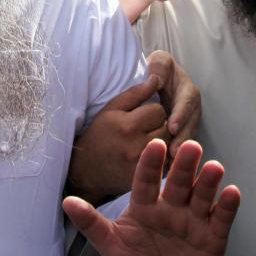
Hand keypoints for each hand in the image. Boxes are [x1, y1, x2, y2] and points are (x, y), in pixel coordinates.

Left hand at [64, 139, 240, 255]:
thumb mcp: (110, 243)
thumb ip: (90, 223)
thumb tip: (67, 202)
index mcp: (145, 205)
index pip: (145, 180)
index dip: (150, 163)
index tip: (154, 144)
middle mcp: (171, 208)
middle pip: (177, 183)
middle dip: (184, 165)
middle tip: (190, 144)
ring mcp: (192, 221)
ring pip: (201, 196)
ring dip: (208, 182)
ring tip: (214, 166)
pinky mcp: (212, 237)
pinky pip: (221, 220)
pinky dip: (227, 207)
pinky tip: (231, 192)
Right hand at [69, 74, 169, 203]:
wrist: (86, 170)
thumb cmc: (99, 135)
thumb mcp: (110, 110)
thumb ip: (135, 93)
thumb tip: (155, 78)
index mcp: (127, 125)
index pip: (159, 111)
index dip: (153, 111)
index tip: (144, 115)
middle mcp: (136, 145)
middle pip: (166, 129)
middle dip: (160, 126)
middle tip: (148, 129)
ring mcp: (142, 164)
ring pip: (169, 146)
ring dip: (163, 142)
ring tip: (149, 140)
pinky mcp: (145, 177)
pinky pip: (166, 164)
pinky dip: (162, 158)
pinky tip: (150, 156)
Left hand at [146, 51, 200, 156]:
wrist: (158, 79)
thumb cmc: (158, 69)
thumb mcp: (160, 61)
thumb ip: (160, 66)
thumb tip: (155, 79)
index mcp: (188, 91)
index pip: (187, 103)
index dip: (180, 115)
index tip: (172, 126)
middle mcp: (191, 109)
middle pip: (190, 125)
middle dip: (182, 139)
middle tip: (173, 151)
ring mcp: (188, 123)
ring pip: (187, 138)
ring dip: (180, 150)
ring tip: (170, 161)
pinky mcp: (182, 134)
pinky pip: (182, 145)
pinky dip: (176, 156)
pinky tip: (167, 166)